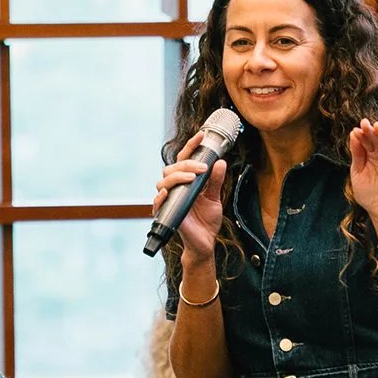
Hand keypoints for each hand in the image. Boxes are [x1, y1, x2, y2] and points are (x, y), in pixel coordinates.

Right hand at [153, 130, 228, 261]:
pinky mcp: (166, 214)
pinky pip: (157, 203)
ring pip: (163, 182)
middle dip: (186, 164)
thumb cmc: (206, 220)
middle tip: (202, 168)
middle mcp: (175, 188)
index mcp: (186, 181)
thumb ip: (215, 180)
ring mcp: (169, 200)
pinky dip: (162, 197)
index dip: (191, 146)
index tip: (201, 135)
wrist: (205, 242)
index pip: (184, 159)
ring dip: (176, 177)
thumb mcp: (214, 197)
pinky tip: (168, 193)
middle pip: (171, 168)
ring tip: (191, 178)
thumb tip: (220, 162)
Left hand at [348, 118, 377, 237]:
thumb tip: (354, 134)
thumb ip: (357, 155)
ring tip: (377, 126)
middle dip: (372, 132)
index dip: (362, 135)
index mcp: (371, 156)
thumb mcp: (358, 173)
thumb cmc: (368, 194)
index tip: (355, 131)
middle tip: (364, 124)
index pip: (367, 141)